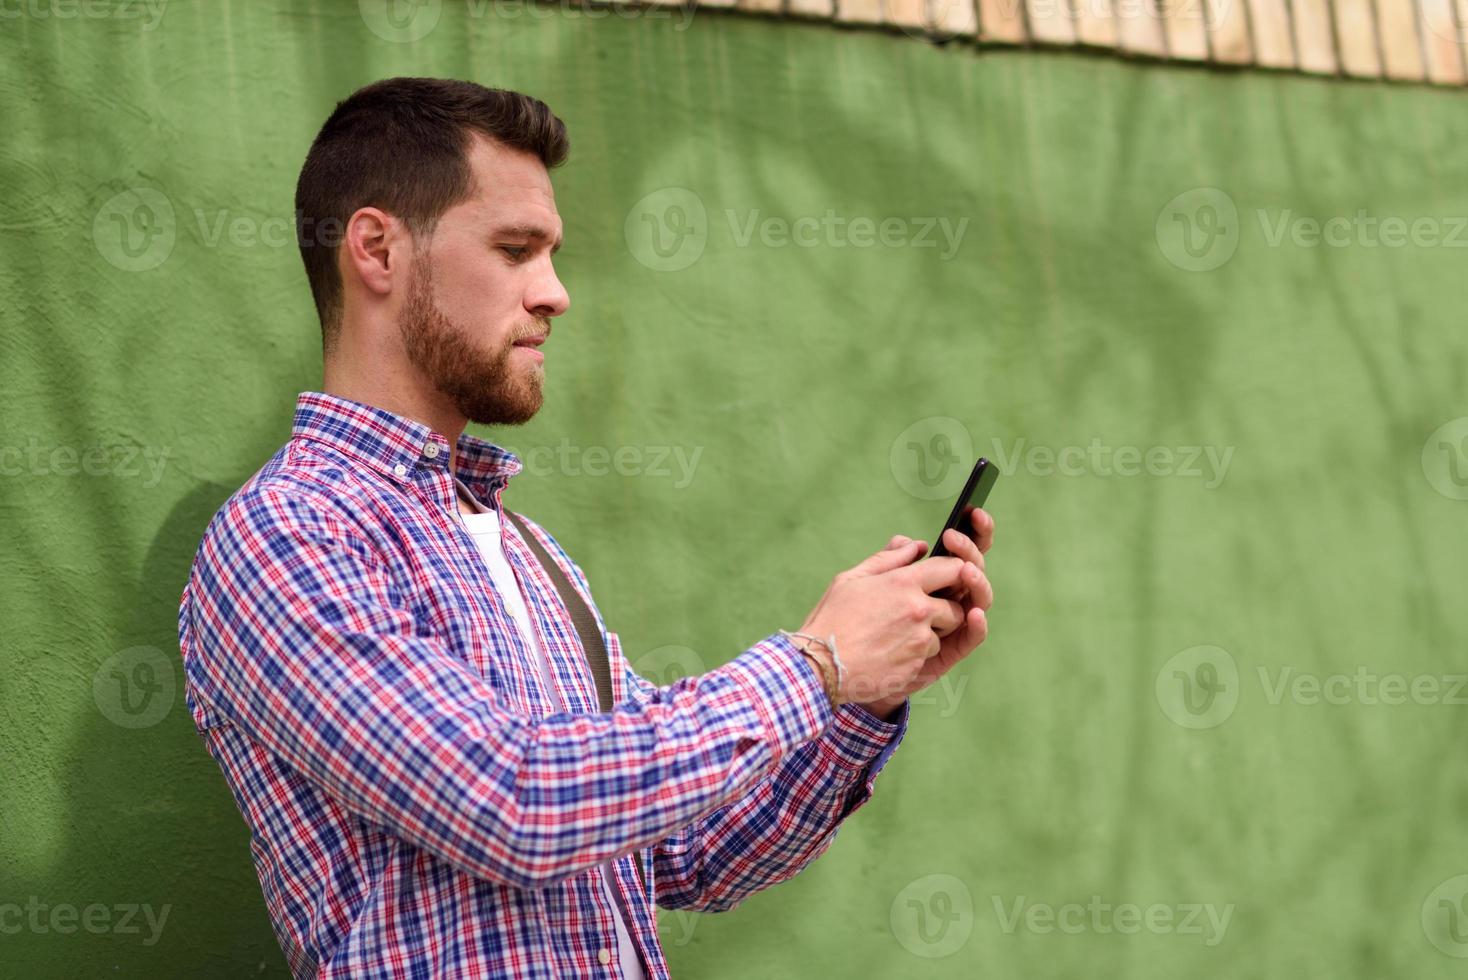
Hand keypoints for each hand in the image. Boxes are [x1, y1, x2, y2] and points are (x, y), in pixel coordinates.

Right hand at [797, 524, 988, 715]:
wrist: (820, 665)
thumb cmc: (831, 619)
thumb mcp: (851, 579)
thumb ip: (887, 559)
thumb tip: (915, 545)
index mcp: (903, 582)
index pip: (953, 568)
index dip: (952, 572)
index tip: (943, 578)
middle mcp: (918, 609)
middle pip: (957, 606)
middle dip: (944, 608)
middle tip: (919, 612)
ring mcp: (920, 639)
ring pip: (945, 633)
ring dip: (931, 633)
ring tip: (898, 633)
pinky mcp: (918, 665)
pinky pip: (931, 655)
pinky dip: (917, 653)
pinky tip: (890, 652)